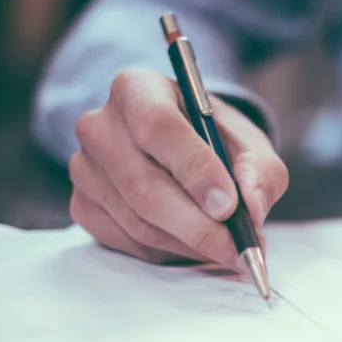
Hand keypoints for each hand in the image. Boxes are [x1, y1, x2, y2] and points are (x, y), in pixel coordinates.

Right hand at [68, 68, 287, 265]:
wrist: (183, 152)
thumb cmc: (215, 142)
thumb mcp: (249, 145)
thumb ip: (259, 172)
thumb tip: (252, 209)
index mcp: (137, 89)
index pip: (158, 126)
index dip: (194, 169)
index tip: (228, 206)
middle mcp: (100, 125)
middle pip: (143, 184)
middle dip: (197, 225)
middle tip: (237, 248)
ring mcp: (84, 168)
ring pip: (138, 220)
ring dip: (189, 243)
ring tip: (226, 249)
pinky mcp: (83, 205)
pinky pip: (127, 241)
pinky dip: (168, 252)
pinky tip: (194, 245)